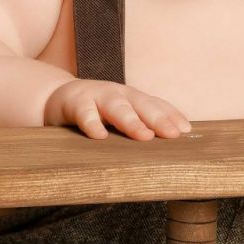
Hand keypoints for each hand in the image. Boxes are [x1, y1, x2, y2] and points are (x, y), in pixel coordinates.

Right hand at [42, 78, 191, 139]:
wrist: (57, 98)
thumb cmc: (96, 112)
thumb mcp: (119, 116)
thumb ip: (139, 126)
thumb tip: (168, 149)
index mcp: (133, 98)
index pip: (156, 105)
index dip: (171, 116)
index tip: (187, 131)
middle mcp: (119, 94)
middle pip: (142, 104)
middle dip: (158, 118)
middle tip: (173, 135)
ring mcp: (97, 97)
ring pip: (117, 107)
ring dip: (131, 121)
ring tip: (144, 136)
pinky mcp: (75, 104)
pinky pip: (84, 114)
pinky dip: (92, 123)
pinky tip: (99, 136)